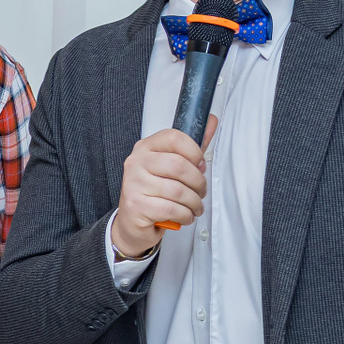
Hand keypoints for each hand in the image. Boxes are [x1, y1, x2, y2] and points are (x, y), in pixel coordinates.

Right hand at [111, 115, 217, 258]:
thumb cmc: (153, 192)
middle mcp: (136, 163)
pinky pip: (172, 209)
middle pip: (178, 165)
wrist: (132, 222)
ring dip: (194, 202)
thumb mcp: (171, 167)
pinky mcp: (136, 206)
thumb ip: (191, 146)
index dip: (194, 151)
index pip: (174, 137)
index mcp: (145, 148)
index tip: (200, 164)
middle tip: (200, 191)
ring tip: (195, 206)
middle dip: (198, 182)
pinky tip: (185, 215)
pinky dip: (185, 215)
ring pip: (178, 191)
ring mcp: (134, 184)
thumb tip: (211, 121)